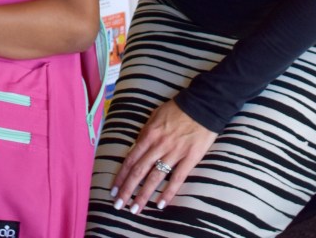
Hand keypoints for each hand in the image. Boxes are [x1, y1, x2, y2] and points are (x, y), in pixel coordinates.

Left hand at [111, 99, 216, 215]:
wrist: (202, 105)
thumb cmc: (177, 109)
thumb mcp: (155, 115)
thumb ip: (146, 132)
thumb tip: (136, 147)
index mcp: (149, 134)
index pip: (131, 159)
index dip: (121, 176)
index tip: (113, 189)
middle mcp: (158, 145)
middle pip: (139, 171)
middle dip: (127, 190)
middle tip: (119, 205)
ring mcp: (174, 152)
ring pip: (155, 177)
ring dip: (143, 195)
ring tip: (135, 209)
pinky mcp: (190, 158)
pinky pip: (177, 178)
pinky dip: (168, 192)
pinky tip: (160, 204)